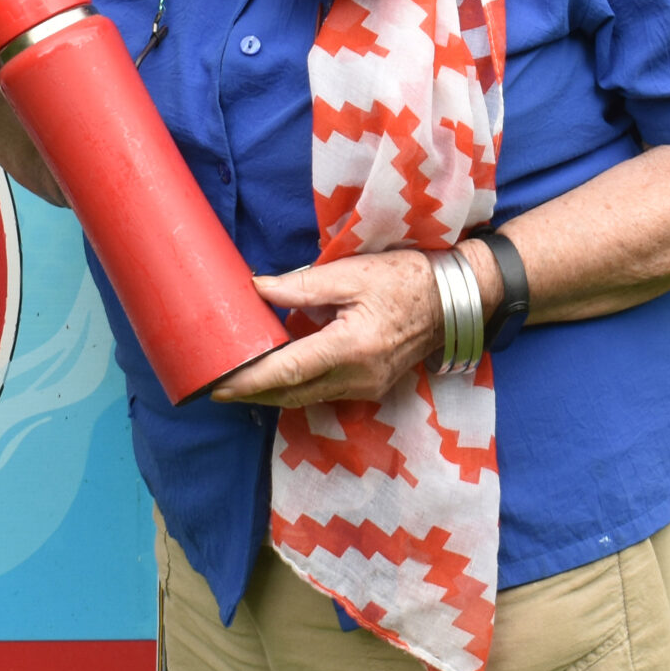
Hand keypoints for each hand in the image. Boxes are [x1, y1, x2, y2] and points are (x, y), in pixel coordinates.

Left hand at [210, 250, 442, 407]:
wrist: (453, 301)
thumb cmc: (404, 279)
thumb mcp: (351, 273)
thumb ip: (301, 286)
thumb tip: (257, 288)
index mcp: (352, 346)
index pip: (290, 370)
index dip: (252, 379)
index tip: (221, 383)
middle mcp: (359, 376)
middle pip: (293, 393)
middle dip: (253, 393)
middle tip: (216, 385)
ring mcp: (366, 387)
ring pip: (307, 397)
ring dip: (273, 392)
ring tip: (239, 380)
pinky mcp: (371, 388)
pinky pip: (324, 393)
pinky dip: (297, 386)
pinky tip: (278, 374)